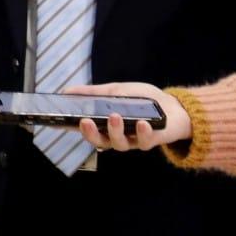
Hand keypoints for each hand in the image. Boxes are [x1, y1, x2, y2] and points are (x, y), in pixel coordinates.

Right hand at [65, 82, 190, 151]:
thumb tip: (66, 91)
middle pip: (100, 142)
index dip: (73, 127)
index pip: (87, 129)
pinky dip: (142, 132)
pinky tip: (142, 122)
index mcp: (106, 125)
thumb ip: (93, 93)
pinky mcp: (152, 141)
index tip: (61, 122)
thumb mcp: (115, 91)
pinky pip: (145, 142)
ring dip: (115, 131)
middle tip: (85, 122)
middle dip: (91, 134)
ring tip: (115, 116)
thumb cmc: (143, 99)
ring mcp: (134, 140)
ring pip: (120, 144)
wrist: (174, 105)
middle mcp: (118, 136)